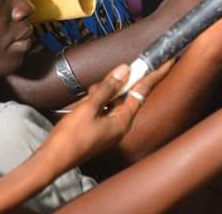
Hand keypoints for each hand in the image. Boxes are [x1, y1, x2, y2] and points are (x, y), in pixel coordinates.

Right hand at [38, 60, 170, 171]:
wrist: (52, 161)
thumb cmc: (70, 137)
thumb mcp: (89, 107)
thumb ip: (108, 87)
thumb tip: (125, 69)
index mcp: (123, 121)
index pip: (143, 91)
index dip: (155, 74)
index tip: (169, 60)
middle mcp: (121, 125)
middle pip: (126, 94)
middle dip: (115, 84)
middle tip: (104, 81)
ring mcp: (110, 129)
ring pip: (112, 101)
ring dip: (101, 94)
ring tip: (86, 99)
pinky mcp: (99, 130)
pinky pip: (103, 109)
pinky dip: (96, 102)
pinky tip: (84, 103)